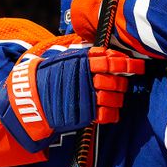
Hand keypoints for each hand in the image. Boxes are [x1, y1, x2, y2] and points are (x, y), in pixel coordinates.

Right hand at [0, 45, 144, 149]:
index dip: (128, 64)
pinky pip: (106, 115)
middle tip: (124, 83)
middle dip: (123, 83)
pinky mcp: (83, 115)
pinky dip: (112, 114)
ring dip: (119, 99)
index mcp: (80, 62)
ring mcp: (85, 97)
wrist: (28, 100)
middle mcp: (85, 78)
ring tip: (117, 98)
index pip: (111, 60)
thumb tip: (103, 51)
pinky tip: (111, 112)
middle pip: (116, 80)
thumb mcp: (62, 59)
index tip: (139, 66)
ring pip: (114, 98)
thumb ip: (82, 55)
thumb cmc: (46, 77)